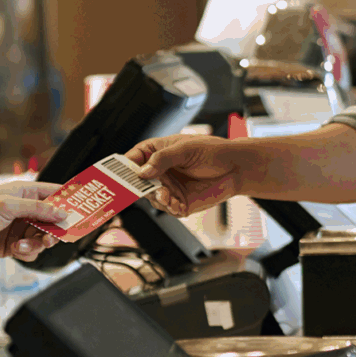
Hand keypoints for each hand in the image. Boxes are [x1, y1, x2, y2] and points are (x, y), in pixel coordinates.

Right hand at [128, 133, 245, 216]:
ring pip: (150, 197)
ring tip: (166, 195)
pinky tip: (174, 203)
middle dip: (138, 187)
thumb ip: (163, 158)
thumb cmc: (214, 152)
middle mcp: (159, 171)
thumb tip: (143, 171)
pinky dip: (168, 207)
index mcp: (156, 152)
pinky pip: (166, 208)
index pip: (132, 159)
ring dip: (156, 197)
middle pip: (137, 182)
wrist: (236, 168)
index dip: (123, 167)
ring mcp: (168, 187)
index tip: (119, 174)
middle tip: (142, 188)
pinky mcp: (178, 202)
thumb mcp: (186, 149)